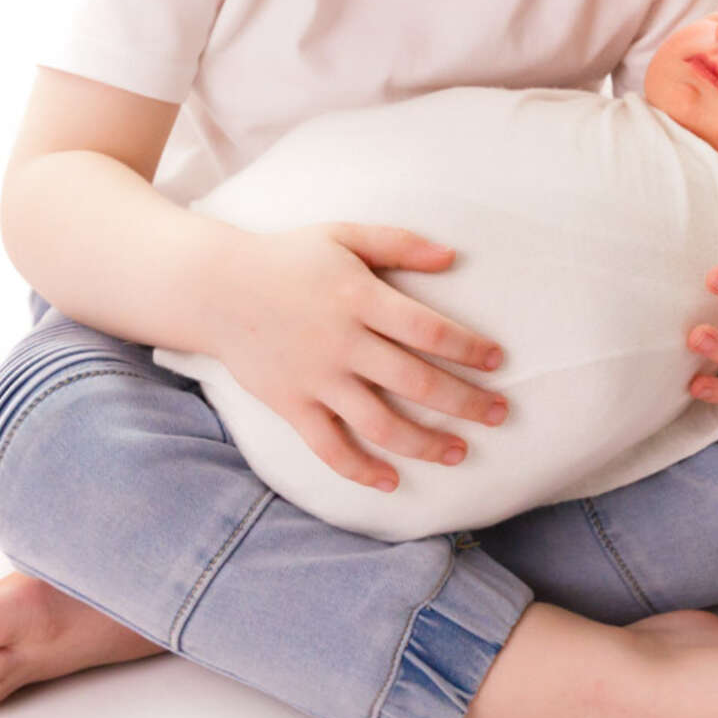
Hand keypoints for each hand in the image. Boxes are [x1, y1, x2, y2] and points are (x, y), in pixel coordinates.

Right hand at [194, 221, 508, 492]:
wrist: (216, 288)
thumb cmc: (288, 258)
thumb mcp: (343, 235)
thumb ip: (398, 244)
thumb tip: (452, 256)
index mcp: (360, 298)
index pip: (428, 330)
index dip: (468, 348)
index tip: (497, 362)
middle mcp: (342, 343)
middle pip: (416, 382)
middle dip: (465, 402)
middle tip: (500, 414)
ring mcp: (316, 379)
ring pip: (380, 423)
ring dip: (425, 443)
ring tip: (459, 452)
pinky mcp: (291, 405)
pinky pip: (330, 447)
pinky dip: (360, 470)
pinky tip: (391, 482)